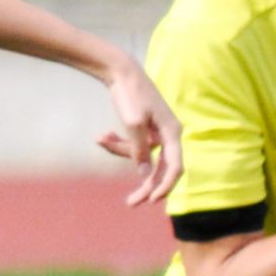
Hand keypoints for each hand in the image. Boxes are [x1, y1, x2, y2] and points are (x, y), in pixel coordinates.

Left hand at [95, 61, 183, 205]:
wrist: (121, 72)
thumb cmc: (130, 95)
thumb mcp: (133, 124)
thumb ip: (139, 149)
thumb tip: (145, 173)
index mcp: (172, 133)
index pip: (174, 167)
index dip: (165, 186)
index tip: (152, 200)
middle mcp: (169, 135)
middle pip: (160, 168)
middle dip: (145, 184)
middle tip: (130, 203)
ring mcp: (157, 133)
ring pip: (141, 156)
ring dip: (120, 151)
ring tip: (100, 138)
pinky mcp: (145, 131)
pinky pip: (133, 146)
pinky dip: (118, 144)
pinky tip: (101, 136)